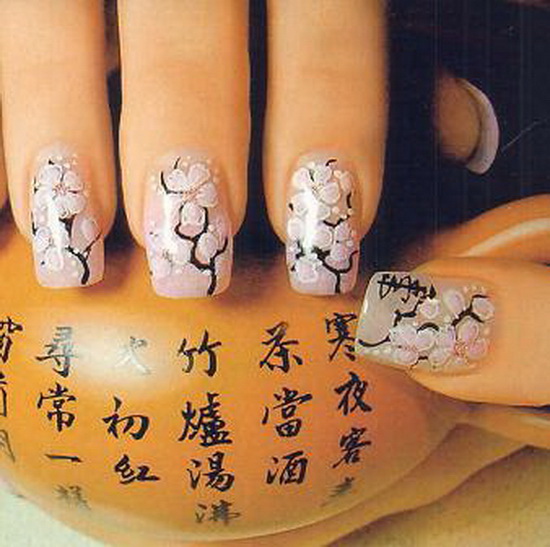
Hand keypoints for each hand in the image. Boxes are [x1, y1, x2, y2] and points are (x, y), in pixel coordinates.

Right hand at [0, 0, 385, 296]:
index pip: (326, 31)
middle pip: (183, 33)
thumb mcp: (353, 19)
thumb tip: (465, 132)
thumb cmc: (299, 9)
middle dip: (183, 142)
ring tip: (67, 250)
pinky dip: (2, 121)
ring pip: (50, 25)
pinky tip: (11, 203)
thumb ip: (403, 66)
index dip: (325, 129)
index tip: (323, 240)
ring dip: (51, 133)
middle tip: (187, 266)